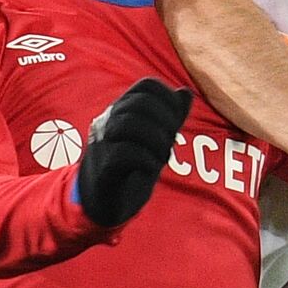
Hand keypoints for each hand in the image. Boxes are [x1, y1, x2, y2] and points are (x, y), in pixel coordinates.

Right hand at [76, 78, 191, 226]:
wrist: (105, 203)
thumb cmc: (133, 167)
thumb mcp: (156, 139)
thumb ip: (171, 117)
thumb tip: (185, 92)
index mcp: (122, 109)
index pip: (147, 85)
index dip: (169, 98)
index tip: (176, 122)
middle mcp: (108, 121)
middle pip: (140, 103)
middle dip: (166, 121)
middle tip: (170, 142)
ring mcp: (101, 144)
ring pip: (128, 124)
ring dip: (157, 141)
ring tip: (162, 157)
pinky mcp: (102, 170)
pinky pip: (124, 153)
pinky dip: (147, 160)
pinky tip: (151, 169)